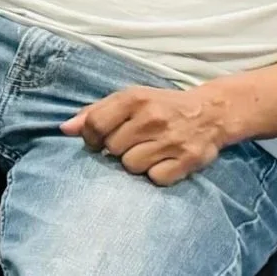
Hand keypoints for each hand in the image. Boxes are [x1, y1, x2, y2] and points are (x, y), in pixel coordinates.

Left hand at [61, 85, 237, 185]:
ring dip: (135, 163)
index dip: (90, 138)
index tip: (96, 141)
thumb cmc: (161, 106)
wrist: (212, 112)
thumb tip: (65, 129)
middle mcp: (152, 118)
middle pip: (112, 148)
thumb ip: (95, 112)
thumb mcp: (128, 99)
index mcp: (134, 99)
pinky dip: (156, 174)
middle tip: (131, 143)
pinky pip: (156, 178)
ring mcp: (171, 140)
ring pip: (132, 166)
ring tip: (148, 151)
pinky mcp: (188, 160)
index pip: (95, 124)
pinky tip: (162, 162)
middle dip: (116, 149)